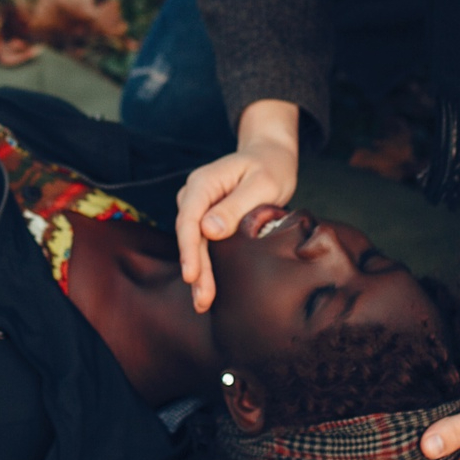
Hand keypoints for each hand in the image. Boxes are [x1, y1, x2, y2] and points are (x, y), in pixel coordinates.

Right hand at [174, 100, 298, 311]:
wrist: (270, 156)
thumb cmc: (269, 167)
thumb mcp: (261, 184)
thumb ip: (235, 206)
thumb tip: (209, 230)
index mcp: (203, 182)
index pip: (189, 219)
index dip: (189, 249)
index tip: (191, 275)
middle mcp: (194, 194)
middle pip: (189, 235)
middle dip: (195, 269)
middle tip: (202, 300)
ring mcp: (198, 206)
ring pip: (194, 243)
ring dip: (199, 272)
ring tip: (203, 302)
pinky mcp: (206, 217)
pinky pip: (202, 243)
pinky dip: (205, 264)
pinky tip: (207, 287)